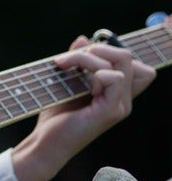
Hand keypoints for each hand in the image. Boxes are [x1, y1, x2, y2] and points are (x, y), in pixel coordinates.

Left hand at [12, 29, 159, 180]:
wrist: (45, 142)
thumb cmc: (55, 115)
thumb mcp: (65, 80)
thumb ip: (77, 59)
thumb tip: (83, 38)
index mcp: (115, 92)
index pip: (135, 64)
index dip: (109, 49)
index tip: (80, 54)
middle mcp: (122, 98)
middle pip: (127, 56)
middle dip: (96, 47)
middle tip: (68, 58)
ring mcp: (119, 106)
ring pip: (120, 61)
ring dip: (87, 56)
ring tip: (63, 65)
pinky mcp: (110, 111)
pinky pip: (115, 78)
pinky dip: (92, 71)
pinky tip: (75, 81)